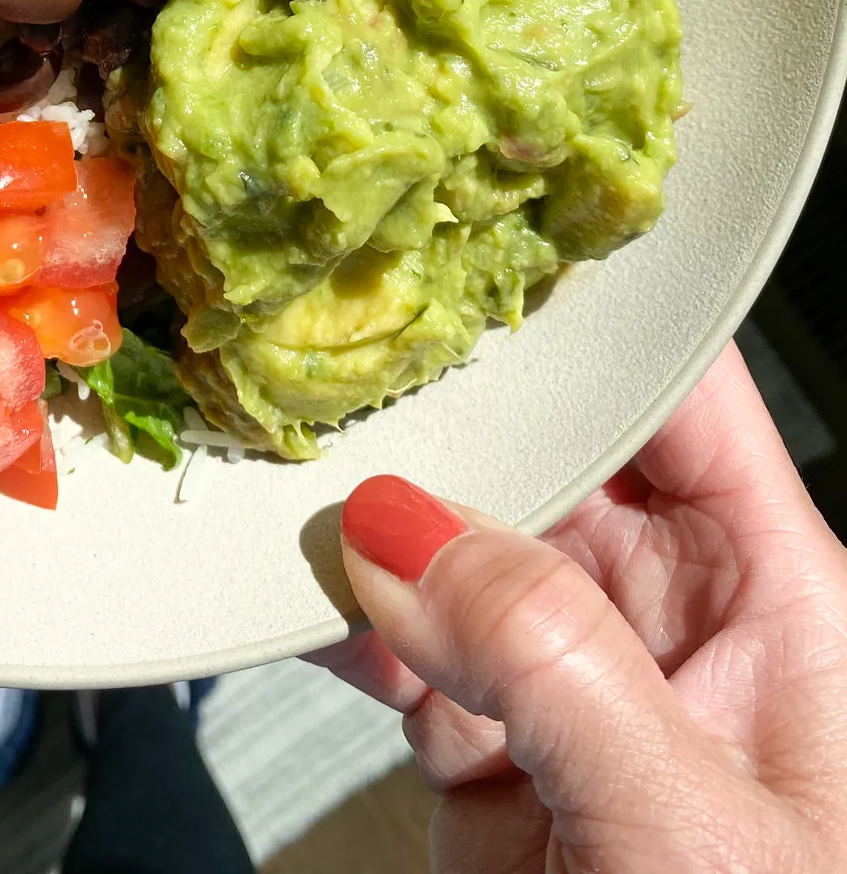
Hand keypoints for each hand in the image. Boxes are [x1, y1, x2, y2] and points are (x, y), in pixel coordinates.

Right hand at [314, 344, 846, 870]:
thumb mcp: (687, 819)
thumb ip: (549, 657)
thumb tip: (406, 527)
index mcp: (777, 595)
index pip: (682, 400)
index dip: (590, 321)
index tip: (479, 257)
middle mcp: (673, 619)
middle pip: (552, 456)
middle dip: (449, 415)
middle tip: (351, 378)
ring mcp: (574, 683)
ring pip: (455, 550)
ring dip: (374, 522)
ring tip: (299, 484)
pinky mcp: (490, 749)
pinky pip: (398, 646)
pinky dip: (340, 619)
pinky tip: (299, 592)